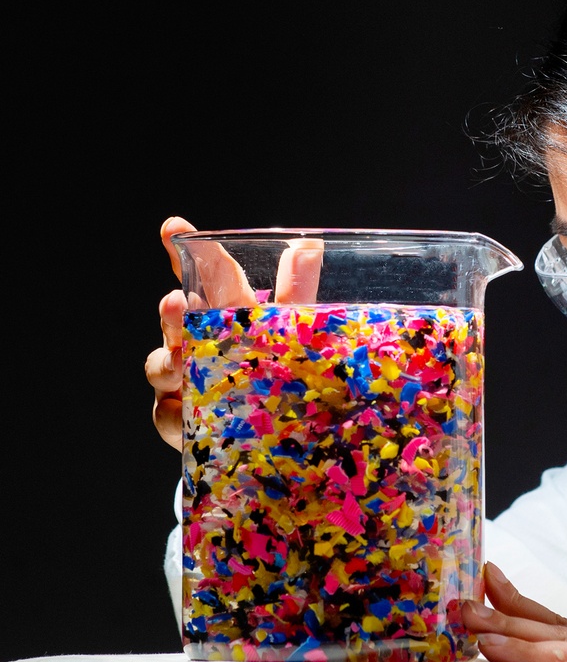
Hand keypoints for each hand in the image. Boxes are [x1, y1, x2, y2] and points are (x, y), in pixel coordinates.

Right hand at [144, 216, 324, 449]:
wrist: (277, 434)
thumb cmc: (280, 376)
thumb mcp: (294, 334)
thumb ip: (298, 292)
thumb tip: (310, 242)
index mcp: (225, 316)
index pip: (206, 278)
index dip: (189, 252)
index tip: (174, 228)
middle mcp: (197, 343)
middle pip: (175, 320)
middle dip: (171, 311)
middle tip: (175, 302)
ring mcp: (184, 382)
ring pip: (161, 365)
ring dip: (165, 359)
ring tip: (177, 359)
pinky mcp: (183, 422)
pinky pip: (168, 416)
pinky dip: (173, 412)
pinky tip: (180, 410)